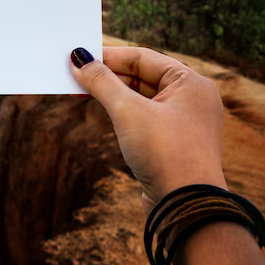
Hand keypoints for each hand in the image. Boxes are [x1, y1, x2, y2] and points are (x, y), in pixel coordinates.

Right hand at [70, 46, 226, 214]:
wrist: (185, 208)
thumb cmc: (165, 153)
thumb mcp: (127, 111)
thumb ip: (101, 82)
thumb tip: (79, 59)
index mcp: (190, 83)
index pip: (142, 57)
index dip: (109, 56)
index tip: (79, 56)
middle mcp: (190, 99)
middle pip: (140, 76)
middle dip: (107, 75)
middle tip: (74, 73)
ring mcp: (181, 122)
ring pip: (139, 97)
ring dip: (111, 93)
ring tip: (81, 90)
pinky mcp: (171, 142)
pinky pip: (141, 116)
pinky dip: (120, 111)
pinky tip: (101, 110)